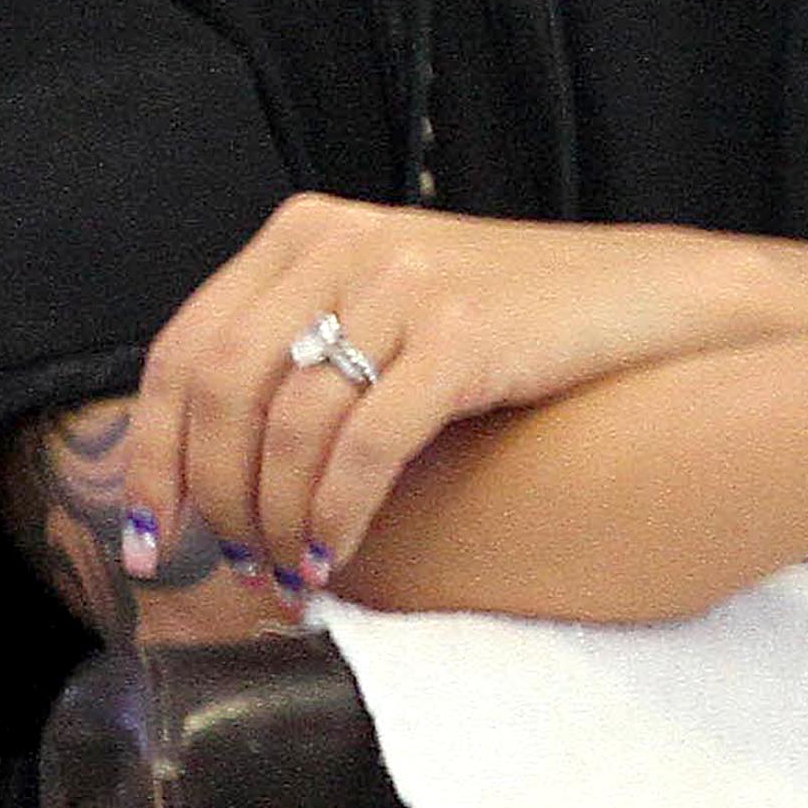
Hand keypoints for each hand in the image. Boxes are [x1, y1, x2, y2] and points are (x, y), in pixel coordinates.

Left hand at [119, 200, 766, 588]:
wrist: (656, 301)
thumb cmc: (521, 322)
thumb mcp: (394, 300)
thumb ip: (308, 341)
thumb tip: (209, 459)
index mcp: (308, 230)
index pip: (183, 349)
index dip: (151, 456)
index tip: (151, 539)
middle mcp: (345, 243)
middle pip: (219, 391)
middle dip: (211, 500)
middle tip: (229, 571)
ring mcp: (406, 284)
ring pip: (285, 426)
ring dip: (273, 522)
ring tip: (290, 577)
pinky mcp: (464, 334)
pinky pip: (363, 448)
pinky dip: (334, 518)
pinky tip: (336, 561)